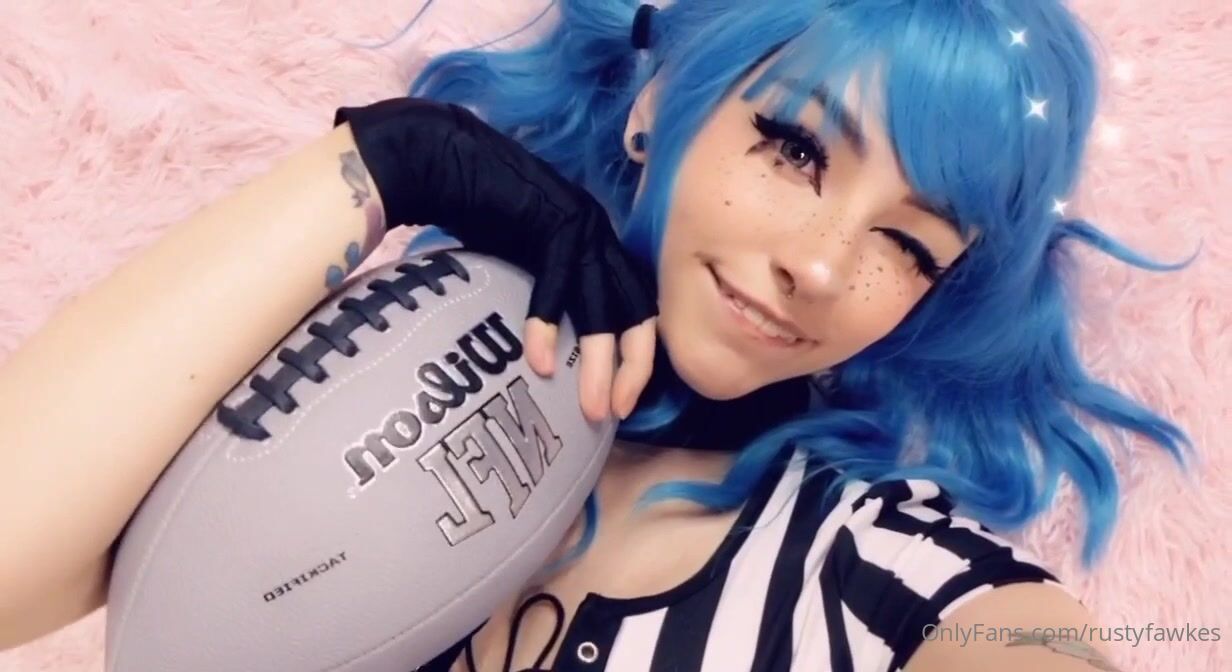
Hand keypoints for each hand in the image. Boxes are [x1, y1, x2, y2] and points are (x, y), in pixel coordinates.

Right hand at [333, 97, 657, 420]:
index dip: (637, 355)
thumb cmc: (472, 212)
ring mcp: (579, 224)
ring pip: (601, 305)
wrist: (439, 158)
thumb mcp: (519, 260)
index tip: (624, 400)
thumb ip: (543, 294)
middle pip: (634, 309)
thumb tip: (547, 354)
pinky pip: (556, 282)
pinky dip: (548, 325)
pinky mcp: (549, 219)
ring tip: (589, 405)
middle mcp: (599, 233)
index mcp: (598, 243)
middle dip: (632, 367)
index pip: (634, 306)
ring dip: (597, 361)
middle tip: (615, 412)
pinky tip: (541, 362)